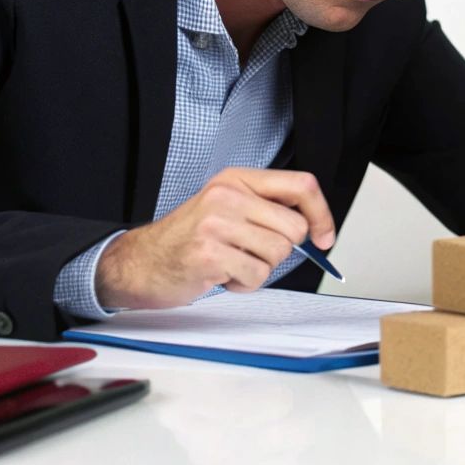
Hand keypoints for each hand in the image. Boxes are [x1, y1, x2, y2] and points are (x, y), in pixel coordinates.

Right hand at [94, 167, 335, 309]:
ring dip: (260, 269)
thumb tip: (315, 227)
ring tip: (232, 263)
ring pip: (278, 254)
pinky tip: (221, 275)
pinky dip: (244, 284)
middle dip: (281, 250)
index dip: (322, 214)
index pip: (300, 186)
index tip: (324, 236)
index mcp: (236, 179)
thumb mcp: (227, 208)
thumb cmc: (189, 239)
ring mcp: (217, 223)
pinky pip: (256, 276)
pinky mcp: (210, 254)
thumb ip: (265, 208)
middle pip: (294, 227)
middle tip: (253, 252)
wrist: (141, 262)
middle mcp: (227, 195)